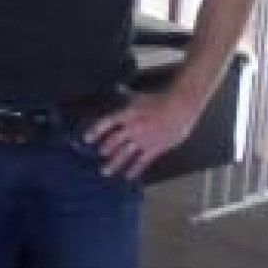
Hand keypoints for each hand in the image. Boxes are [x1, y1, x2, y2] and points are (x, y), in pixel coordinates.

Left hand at [83, 91, 198, 179]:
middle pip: (113, 142)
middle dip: (104, 150)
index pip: (106, 123)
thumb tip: (118, 91)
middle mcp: (132, 127)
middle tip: (100, 154)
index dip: (95, 131)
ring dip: (113, 163)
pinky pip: (141, 162)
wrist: (180, 105)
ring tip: (106, 170)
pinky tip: (129, 176)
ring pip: (124, 155)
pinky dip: (134, 170)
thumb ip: (127, 99)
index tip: (86, 139)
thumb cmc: (162, 99)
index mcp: (127, 113)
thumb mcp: (139, 97)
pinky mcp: (155, 148)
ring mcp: (143, 139)